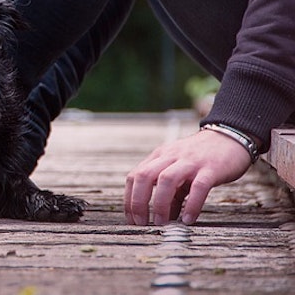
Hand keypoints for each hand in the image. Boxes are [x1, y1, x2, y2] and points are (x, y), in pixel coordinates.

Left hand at [124, 128, 251, 225]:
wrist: (230, 136)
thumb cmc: (202, 157)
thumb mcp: (180, 170)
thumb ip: (171, 192)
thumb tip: (165, 217)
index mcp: (159, 156)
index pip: (134, 175)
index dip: (129, 199)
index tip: (131, 219)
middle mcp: (171, 156)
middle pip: (144, 176)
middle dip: (138, 202)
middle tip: (141, 223)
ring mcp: (190, 161)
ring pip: (166, 180)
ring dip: (160, 204)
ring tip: (162, 223)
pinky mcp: (211, 169)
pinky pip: (198, 187)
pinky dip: (191, 205)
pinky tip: (188, 219)